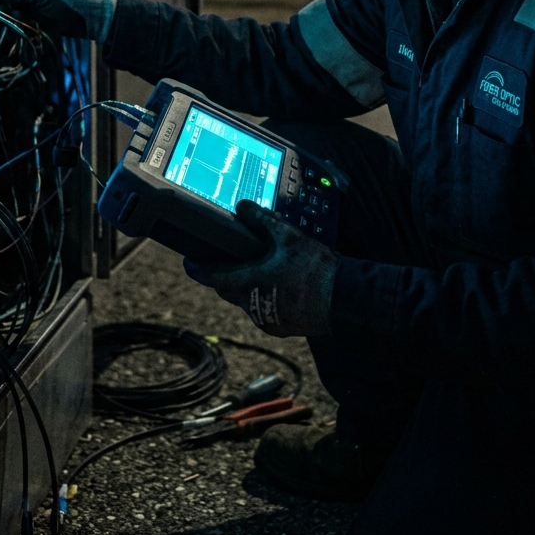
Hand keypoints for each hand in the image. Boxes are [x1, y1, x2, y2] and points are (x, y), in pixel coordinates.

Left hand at [184, 200, 336, 337]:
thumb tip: (242, 207)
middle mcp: (255, 305)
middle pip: (228, 290)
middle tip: (225, 262)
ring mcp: (268, 319)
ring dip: (247, 287)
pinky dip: (263, 298)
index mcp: (251, 283)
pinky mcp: (282, 327)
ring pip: (247, 301)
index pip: (214, 277)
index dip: (198, 269)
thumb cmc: (317, 271)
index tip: (189, 264)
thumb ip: (262, 220)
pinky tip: (277, 287)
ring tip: (258, 270)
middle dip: (224, 276)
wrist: (345, 300)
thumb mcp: (288, 237)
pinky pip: (263, 311)